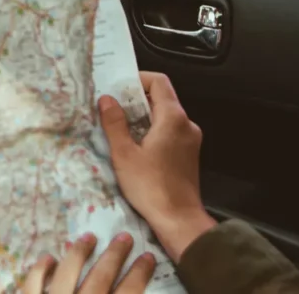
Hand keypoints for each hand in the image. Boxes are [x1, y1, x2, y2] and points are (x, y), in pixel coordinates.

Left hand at [22, 233, 154, 293]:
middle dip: (114, 256)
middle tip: (124, 237)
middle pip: (100, 278)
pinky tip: (48, 258)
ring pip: (66, 273)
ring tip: (88, 238)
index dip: (140, 274)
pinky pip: (30, 284)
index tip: (148, 257)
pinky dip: (39, 270)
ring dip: (78, 254)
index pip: (128, 293)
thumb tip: (126, 287)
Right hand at [98, 72, 215, 261]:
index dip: (138, 79)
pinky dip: (153, 131)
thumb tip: (107, 99)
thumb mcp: (124, 154)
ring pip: (165, 117)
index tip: (118, 88)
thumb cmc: (150, 186)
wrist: (178, 220)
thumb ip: (115, 123)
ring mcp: (191, 140)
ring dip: (144, 117)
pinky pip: (170, 132)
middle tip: (112, 108)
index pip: (159, 82)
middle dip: (136, 99)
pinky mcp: (189, 154)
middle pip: (162, 98)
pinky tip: (136, 146)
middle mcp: (186, 124)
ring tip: (120, 128)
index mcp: (173, 118)